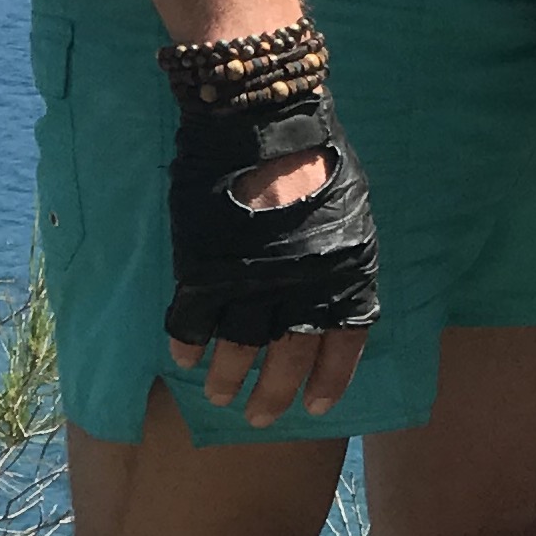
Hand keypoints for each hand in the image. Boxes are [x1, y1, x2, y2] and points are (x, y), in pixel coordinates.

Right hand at [164, 96, 379, 425]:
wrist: (262, 117)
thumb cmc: (317, 155)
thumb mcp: (349, 209)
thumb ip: (338, 259)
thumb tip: (327, 297)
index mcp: (344, 271)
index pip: (342, 344)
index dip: (328, 380)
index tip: (315, 408)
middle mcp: (301, 286)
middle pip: (286, 359)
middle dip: (272, 396)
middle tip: (259, 418)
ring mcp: (250, 280)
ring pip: (237, 351)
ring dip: (227, 380)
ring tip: (220, 396)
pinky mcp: (203, 268)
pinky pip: (193, 323)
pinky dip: (188, 345)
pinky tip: (186, 358)